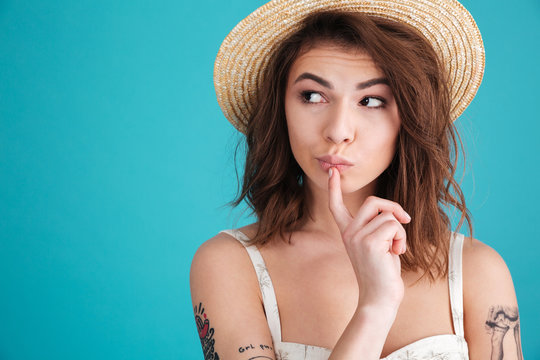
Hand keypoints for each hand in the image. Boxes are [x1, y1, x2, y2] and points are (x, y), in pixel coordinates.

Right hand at [328, 167, 410, 309]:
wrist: (379, 298)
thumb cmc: (382, 273)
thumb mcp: (377, 245)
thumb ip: (377, 227)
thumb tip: (392, 212)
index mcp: (347, 232)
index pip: (336, 206)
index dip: (334, 188)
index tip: (332, 171)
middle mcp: (349, 232)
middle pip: (372, 201)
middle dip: (393, 207)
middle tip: (405, 220)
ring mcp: (357, 236)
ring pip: (388, 215)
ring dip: (400, 231)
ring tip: (397, 249)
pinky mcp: (370, 242)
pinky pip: (394, 225)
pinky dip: (402, 238)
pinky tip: (397, 253)